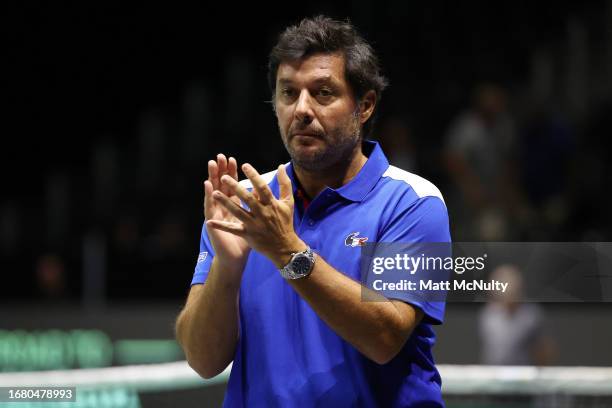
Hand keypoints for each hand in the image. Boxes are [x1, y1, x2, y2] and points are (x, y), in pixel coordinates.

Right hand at [204, 154, 250, 269]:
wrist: (236, 257)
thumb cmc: (247, 239)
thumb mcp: (256, 220)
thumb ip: (261, 205)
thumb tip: (268, 193)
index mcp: (235, 205)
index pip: (232, 185)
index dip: (232, 172)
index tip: (233, 159)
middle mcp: (224, 208)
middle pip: (221, 186)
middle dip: (221, 171)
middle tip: (219, 157)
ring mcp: (217, 214)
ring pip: (214, 194)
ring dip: (212, 180)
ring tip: (212, 166)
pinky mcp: (213, 223)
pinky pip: (210, 208)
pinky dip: (208, 197)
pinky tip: (207, 186)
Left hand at [206, 163, 305, 267]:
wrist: (284, 246)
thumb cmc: (285, 222)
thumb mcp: (288, 202)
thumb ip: (285, 184)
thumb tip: (281, 166)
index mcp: (272, 204)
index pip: (262, 187)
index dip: (254, 176)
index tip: (244, 165)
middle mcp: (262, 213)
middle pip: (247, 198)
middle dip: (235, 187)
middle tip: (223, 177)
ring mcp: (254, 225)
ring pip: (238, 212)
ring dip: (225, 203)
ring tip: (214, 193)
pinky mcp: (248, 235)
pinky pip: (233, 230)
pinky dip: (221, 226)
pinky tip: (209, 222)